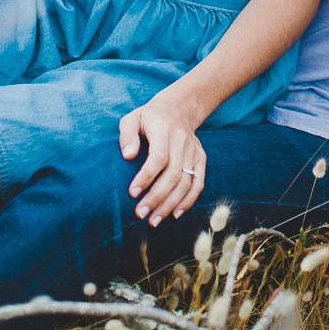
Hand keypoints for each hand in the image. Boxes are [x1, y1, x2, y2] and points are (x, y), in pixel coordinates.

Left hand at [119, 93, 206, 225]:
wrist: (178, 109)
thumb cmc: (148, 118)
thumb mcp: (132, 119)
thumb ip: (127, 135)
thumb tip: (127, 156)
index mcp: (164, 128)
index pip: (159, 157)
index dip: (146, 177)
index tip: (132, 193)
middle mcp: (182, 140)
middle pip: (173, 174)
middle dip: (156, 197)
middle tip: (140, 214)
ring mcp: (194, 150)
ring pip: (186, 182)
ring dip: (170, 204)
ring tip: (153, 220)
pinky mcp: (200, 158)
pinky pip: (198, 183)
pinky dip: (188, 201)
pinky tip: (174, 214)